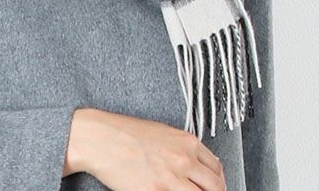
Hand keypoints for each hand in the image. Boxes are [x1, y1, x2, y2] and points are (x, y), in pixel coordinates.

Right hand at [68, 108, 225, 190]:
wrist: (101, 138)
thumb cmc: (127, 133)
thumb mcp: (162, 134)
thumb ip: (182, 149)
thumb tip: (197, 167)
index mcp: (187, 142)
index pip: (217, 168)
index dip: (218, 183)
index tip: (214, 188)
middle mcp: (184, 159)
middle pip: (216, 187)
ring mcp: (172, 178)